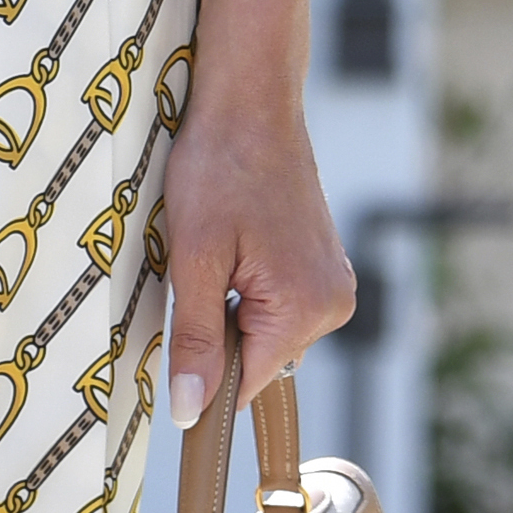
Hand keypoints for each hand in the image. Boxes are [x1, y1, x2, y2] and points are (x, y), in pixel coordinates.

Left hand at [156, 87, 356, 437]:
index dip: (202, 374)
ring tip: (220, 248)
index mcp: (306, 308)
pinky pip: (278, 304)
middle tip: (201, 268)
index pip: (245, 387)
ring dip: (232, 306)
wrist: (252, 99)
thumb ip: (198, 340)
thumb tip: (191, 412)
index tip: (178, 340)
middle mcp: (334, 302)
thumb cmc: (220, 165)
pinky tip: (236, 242)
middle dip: (219, 330)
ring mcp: (333, 281)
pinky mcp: (324, 264)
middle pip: (257, 360)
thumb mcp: (195, 258)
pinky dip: (249, 287)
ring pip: (264, 332)